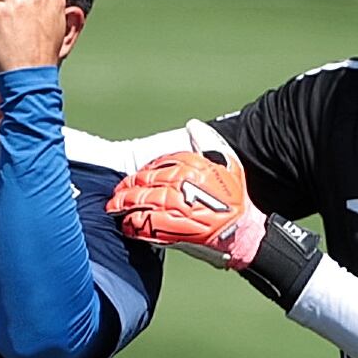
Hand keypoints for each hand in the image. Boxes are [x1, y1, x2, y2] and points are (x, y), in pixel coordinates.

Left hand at [107, 142, 264, 268]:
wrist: (241, 233)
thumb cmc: (234, 199)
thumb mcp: (228, 163)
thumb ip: (208, 142)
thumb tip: (193, 125)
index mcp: (193, 167)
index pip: (159, 164)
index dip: (143, 170)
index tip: (135, 176)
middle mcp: (183, 185)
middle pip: (145, 181)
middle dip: (128, 187)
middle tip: (117, 192)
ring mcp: (178, 208)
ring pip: (143, 202)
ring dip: (125, 205)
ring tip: (116, 208)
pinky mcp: (175, 230)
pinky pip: (147, 225)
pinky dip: (134, 226)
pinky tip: (127, 226)